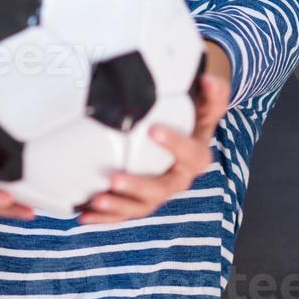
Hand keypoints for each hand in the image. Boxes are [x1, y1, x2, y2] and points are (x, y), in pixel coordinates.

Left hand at [77, 71, 230, 224]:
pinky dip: (105, 217)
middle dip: (137, 186)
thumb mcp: (208, 104)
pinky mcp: (141, 201)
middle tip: (114, 178)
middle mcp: (179, 180)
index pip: (190, 154)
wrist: (186, 137)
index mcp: (196, 158)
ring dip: (118, 206)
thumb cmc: (193, 119)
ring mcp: (159, 193)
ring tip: (96, 200)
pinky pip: (124, 212)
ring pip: (141, 206)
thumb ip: (214, 92)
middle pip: (162, 190)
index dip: (174, 144)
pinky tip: (84, 215)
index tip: (154, 130)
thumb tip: (208, 81)